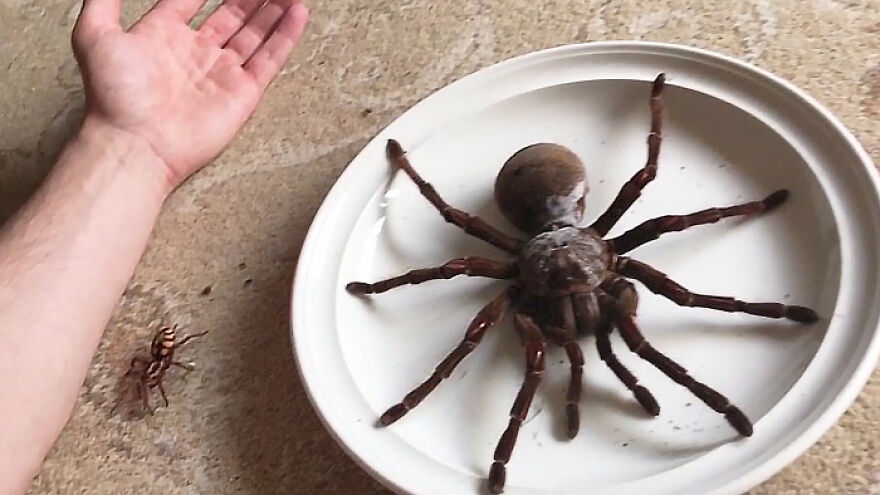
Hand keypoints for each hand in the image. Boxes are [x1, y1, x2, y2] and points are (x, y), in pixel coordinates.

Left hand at [72, 0, 308, 187]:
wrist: (137, 141)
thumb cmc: (115, 96)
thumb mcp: (94, 34)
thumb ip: (103, 1)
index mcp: (163, 37)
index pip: (192, 0)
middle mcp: (196, 54)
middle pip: (231, 15)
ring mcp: (222, 73)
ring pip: (255, 33)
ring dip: (272, 10)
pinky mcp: (243, 93)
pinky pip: (270, 59)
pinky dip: (285, 36)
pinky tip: (297, 14)